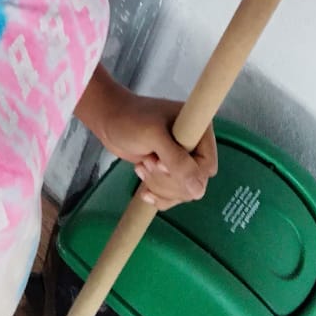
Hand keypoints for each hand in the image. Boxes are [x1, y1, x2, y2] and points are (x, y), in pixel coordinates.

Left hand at [98, 86, 217, 211]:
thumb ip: (177, 161)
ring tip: (142, 166)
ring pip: (183, 191)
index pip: (207, 166)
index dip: (187, 173)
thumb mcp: (154, 136)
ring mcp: (182, 160)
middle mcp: (195, 145)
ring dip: (160, 186)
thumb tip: (198, 191)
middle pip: (195, 183)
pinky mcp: (169, 171)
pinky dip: (158, 196)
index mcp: (199, 129)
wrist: (109, 120)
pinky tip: (144, 190)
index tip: (161, 163)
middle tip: (147, 162)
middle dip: (168, 180)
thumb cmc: (131, 120)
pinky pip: (173, 196)